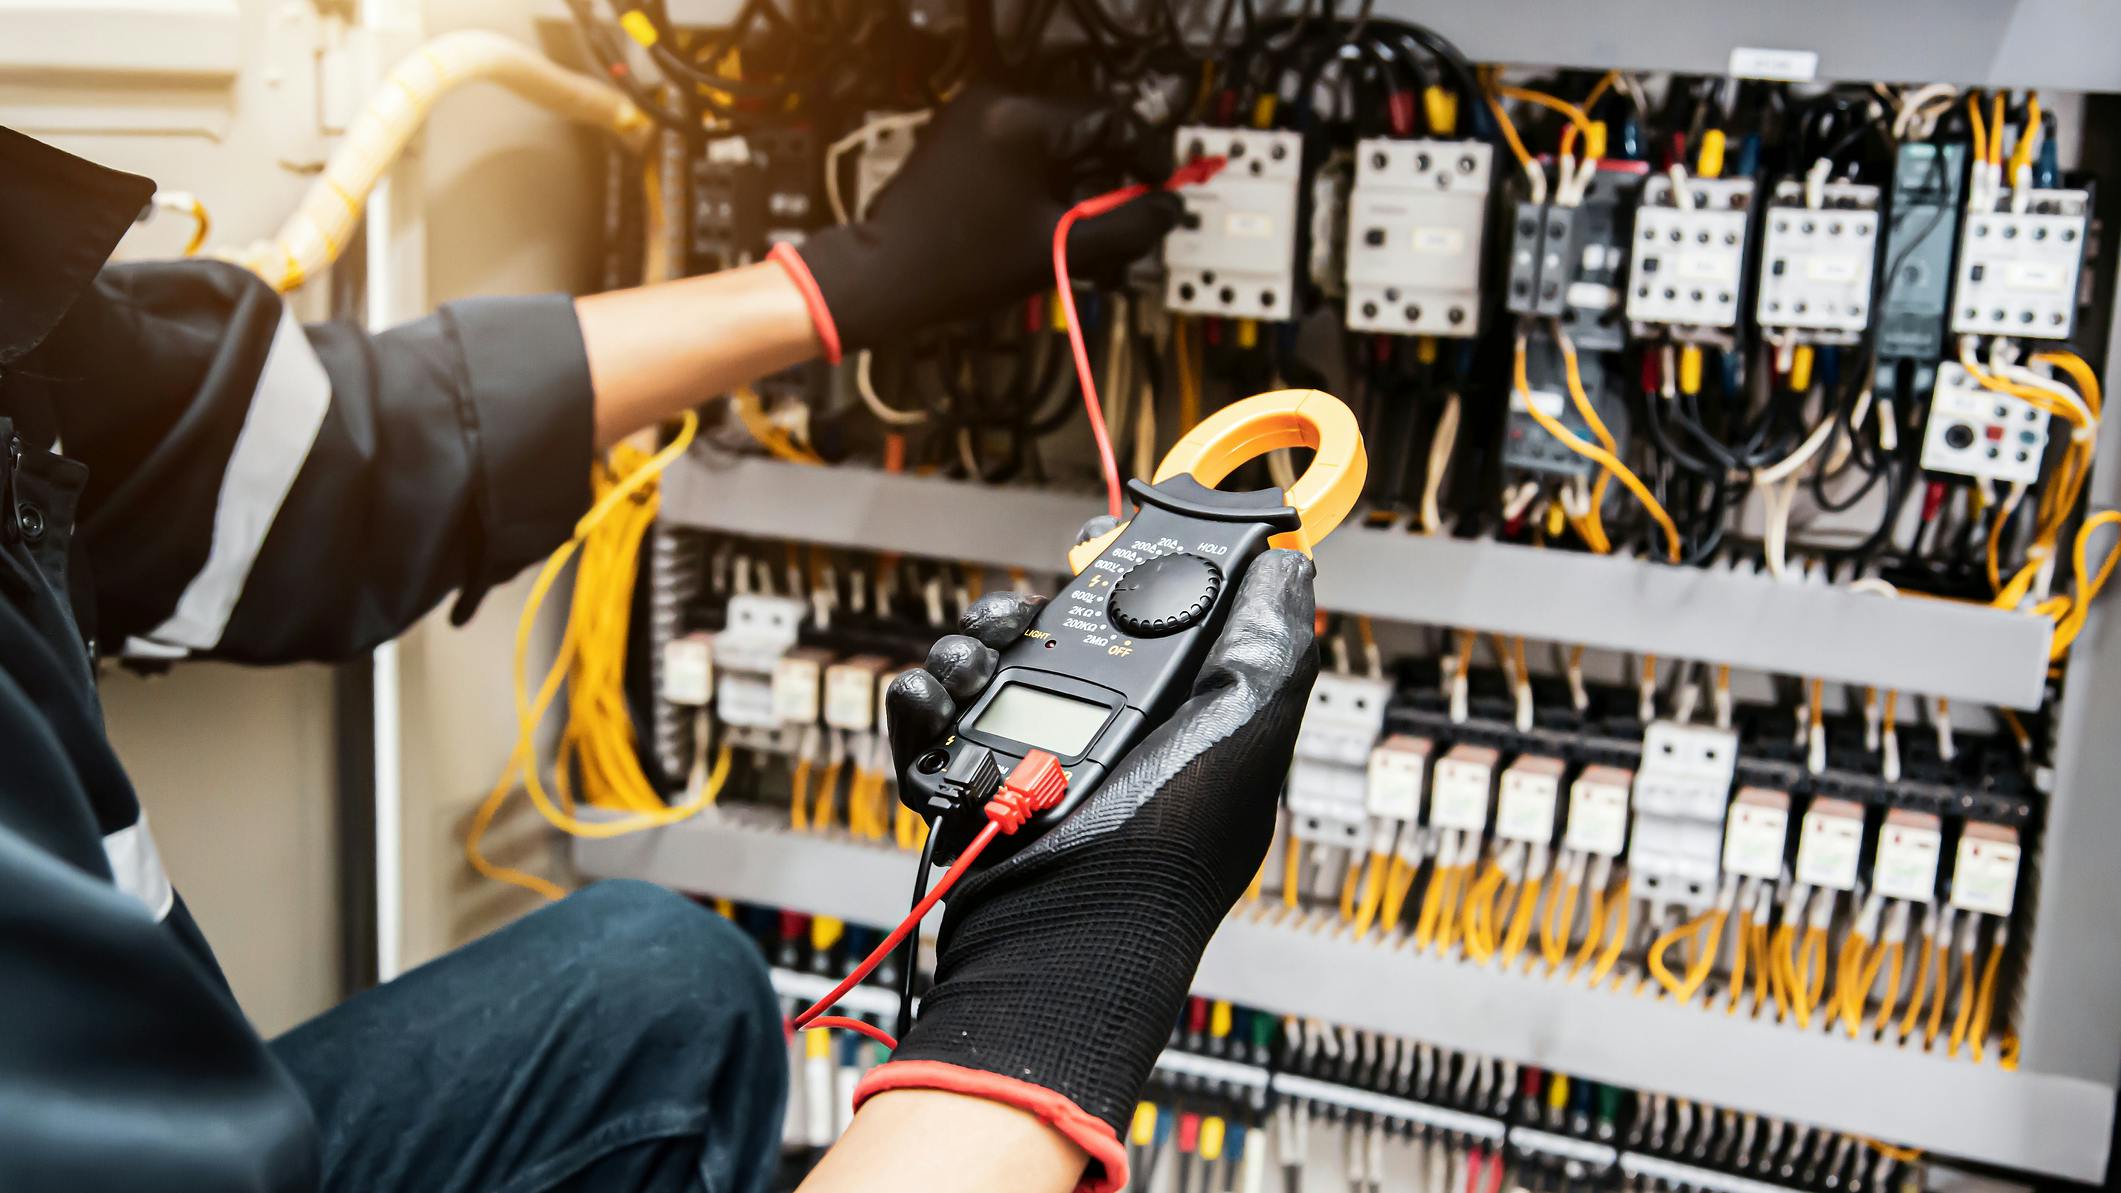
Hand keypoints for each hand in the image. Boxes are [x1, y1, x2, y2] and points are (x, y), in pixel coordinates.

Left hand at [776, 85, 1181, 358]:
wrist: (887, 276)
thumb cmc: (957, 265)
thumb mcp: (1059, 250)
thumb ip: (1126, 227)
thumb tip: (1168, 209)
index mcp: (1022, 121)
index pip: (1113, 121)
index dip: (1147, 159)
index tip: (1161, 187)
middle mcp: (996, 103)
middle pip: (1085, 130)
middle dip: (1110, 177)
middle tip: (1124, 218)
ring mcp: (974, 117)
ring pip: (1056, 142)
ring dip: (1079, 182)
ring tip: (1081, 231)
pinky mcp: (962, 136)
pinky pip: (1023, 149)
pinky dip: (1045, 180)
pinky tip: (1047, 221)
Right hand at [868, 547, 1317, 1191]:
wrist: (1061, 942)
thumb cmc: (1163, 858)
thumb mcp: (1246, 733)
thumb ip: (1269, 644)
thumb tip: (1289, 570)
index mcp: (1170, 722)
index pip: (1144, 624)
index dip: (1121, 576)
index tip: (1100, 542)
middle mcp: (1099, 740)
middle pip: (1050, 635)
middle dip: (1025, 609)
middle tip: (1016, 614)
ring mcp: (1026, 766)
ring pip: (982, 668)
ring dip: (967, 649)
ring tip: (968, 667)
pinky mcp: (963, 790)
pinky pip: (929, 723)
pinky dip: (919, 701)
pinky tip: (929, 699)